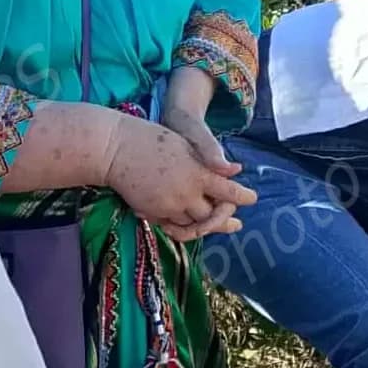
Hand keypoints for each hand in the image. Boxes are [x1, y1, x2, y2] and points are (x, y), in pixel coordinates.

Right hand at [103, 112, 254, 235]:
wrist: (115, 149)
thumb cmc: (152, 139)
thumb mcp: (186, 143)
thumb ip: (211, 158)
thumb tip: (235, 170)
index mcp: (197, 173)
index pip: (228, 192)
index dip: (243, 197)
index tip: (252, 199)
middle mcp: (186, 194)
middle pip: (213, 215)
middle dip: (223, 217)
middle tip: (233, 220)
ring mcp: (168, 206)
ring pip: (194, 225)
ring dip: (205, 224)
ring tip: (215, 224)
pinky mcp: (153, 213)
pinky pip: (174, 227)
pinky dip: (186, 227)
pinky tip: (191, 225)